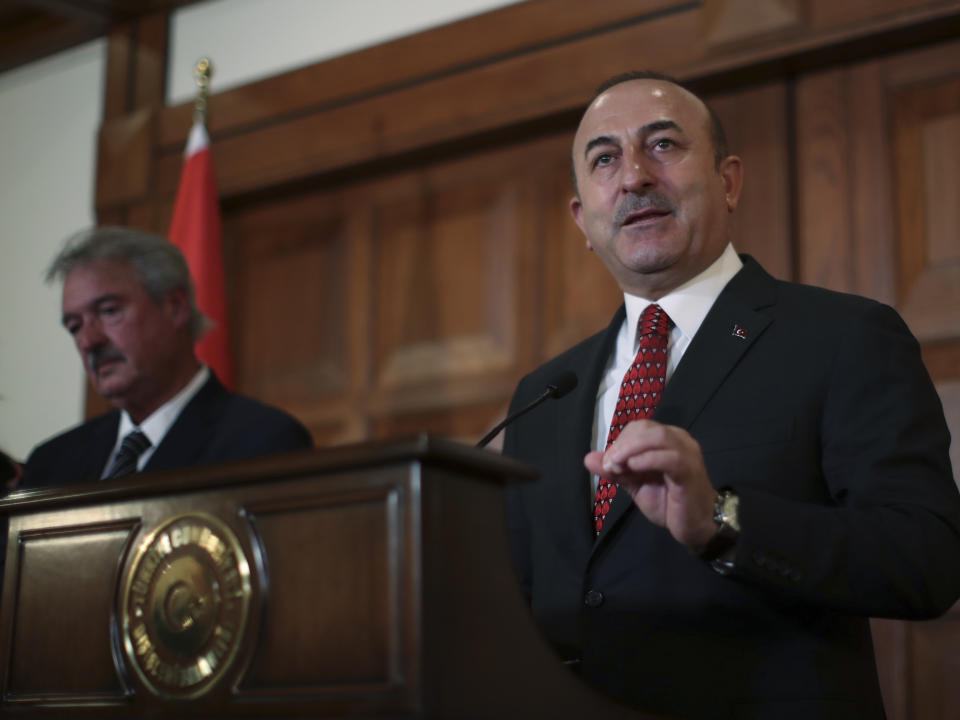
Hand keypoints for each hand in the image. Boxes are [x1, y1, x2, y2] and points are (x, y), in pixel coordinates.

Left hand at [584, 419, 716, 549]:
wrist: (695, 525)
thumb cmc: (667, 502)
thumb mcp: (634, 484)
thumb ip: (615, 470)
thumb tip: (587, 458)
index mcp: (666, 439)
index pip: (639, 427)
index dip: (620, 441)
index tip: (609, 463)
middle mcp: (679, 439)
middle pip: (646, 428)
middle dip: (622, 445)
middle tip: (610, 465)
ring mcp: (687, 453)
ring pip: (657, 437)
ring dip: (631, 449)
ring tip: (619, 467)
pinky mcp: (690, 470)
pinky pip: (669, 457)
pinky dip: (647, 460)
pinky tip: (634, 468)